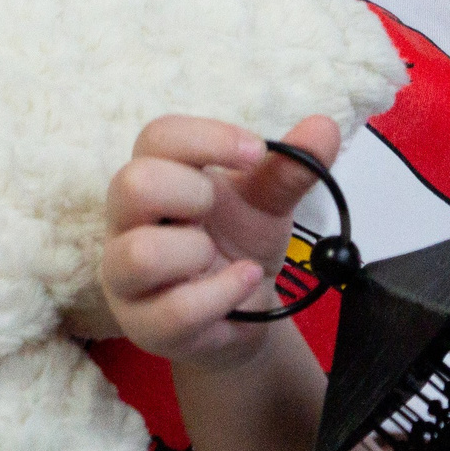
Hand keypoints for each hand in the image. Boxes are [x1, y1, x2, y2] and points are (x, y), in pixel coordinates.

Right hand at [100, 113, 341, 367]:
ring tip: (222, 256)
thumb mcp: (268, 202)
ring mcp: (125, 275)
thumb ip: (291, 168)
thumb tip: (324, 126)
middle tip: (216, 207)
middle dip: (190, 192)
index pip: (156, 136)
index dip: (207, 138)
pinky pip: (174, 310)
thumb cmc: (239, 242)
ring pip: (140, 254)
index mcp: (157, 174)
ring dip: (196, 252)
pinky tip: (245, 282)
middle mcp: (128, 220)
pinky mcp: (141, 325)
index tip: (256, 152)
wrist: (244, 313)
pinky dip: (223, 294)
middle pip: (132, 184)